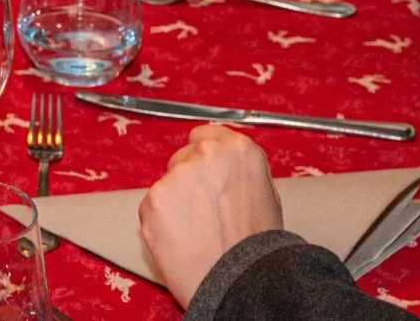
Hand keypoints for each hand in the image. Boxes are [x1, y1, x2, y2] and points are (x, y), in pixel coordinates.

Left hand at [139, 124, 284, 308]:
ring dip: (176, 202)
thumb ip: (239, 172)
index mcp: (237, 149)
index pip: (206, 135)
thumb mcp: (266, 195)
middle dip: (189, 180)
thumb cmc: (258, 247)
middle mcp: (204, 154)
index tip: (206, 173)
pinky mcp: (153, 200)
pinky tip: (182, 241)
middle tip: (205, 211)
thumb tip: (223, 168)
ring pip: (167, 184)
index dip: (205, 157)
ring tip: (197, 232)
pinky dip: (162, 222)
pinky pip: (153, 207)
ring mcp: (175, 176)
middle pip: (183, 158)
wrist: (241, 283)